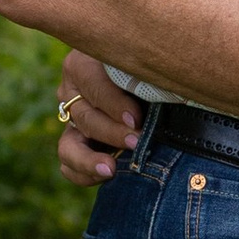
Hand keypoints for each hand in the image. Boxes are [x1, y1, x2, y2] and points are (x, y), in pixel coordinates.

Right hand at [56, 48, 139, 187]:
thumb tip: (170, 90)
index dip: (114, 105)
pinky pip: (69, 165)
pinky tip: (107, 175)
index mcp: (83, 64)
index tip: (136, 119)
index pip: (94, 86)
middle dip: (113, 133)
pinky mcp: (75, 142)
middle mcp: (71, 92)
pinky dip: (84, 174)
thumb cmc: (146, 66)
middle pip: (86, 118)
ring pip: (69, 146)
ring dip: (90, 160)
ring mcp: (71, 120)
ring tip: (111, 168)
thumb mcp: (143, 64)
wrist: (144, 74)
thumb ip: (145, 74)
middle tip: (136, 141)